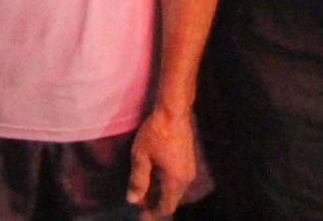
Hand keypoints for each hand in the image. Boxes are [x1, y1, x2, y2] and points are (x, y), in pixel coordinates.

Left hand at [127, 103, 198, 217]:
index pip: (166, 207)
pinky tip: (154, 176)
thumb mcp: (141, 156)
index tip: (141, 216)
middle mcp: (186, 178)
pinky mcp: (189, 160)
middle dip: (155, 203)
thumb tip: (133, 200)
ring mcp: (189, 169)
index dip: (153, 213)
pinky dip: (166, 183)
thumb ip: (138, 180)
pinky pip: (178, 180)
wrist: (173, 111)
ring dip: (160, 193)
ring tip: (144, 189)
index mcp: (175, 180)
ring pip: (175, 190)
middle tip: (139, 201)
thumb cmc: (156, 133)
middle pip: (172, 200)